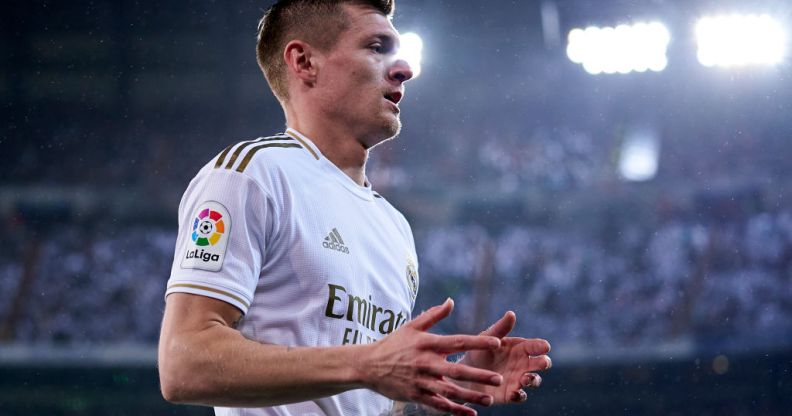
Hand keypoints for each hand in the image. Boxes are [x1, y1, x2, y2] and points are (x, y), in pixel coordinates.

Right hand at [360, 298, 503, 415]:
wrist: (367, 365)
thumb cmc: (393, 344)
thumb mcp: (411, 326)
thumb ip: (433, 315)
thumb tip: (451, 301)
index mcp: (427, 344)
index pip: (457, 341)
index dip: (478, 342)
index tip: (496, 343)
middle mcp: (425, 363)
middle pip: (457, 370)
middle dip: (479, 376)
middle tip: (498, 378)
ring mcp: (421, 381)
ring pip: (450, 391)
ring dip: (470, 396)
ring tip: (489, 399)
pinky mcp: (415, 395)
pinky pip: (438, 405)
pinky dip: (454, 410)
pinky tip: (470, 413)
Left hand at [458, 311, 550, 403]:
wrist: (465, 373)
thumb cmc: (479, 351)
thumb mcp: (487, 338)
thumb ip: (500, 328)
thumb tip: (511, 313)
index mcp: (520, 348)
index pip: (534, 346)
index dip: (541, 346)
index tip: (545, 346)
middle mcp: (523, 364)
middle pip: (540, 363)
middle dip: (544, 363)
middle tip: (544, 362)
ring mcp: (518, 380)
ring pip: (533, 380)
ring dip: (533, 380)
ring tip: (526, 378)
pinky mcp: (511, 394)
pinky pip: (520, 396)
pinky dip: (519, 395)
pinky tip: (514, 393)